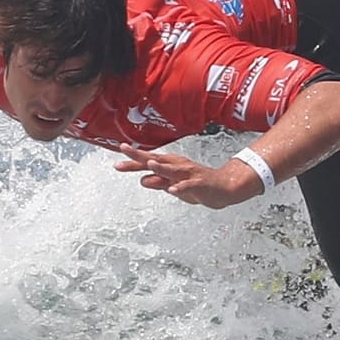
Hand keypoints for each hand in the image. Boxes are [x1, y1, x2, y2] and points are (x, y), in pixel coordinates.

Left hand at [113, 144, 263, 208]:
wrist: (223, 188)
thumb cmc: (197, 185)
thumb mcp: (173, 185)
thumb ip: (158, 182)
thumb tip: (142, 180)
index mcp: (170, 166)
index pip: (147, 162)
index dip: (132, 162)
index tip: (116, 162)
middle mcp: (178, 166)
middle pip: (156, 159)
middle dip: (140, 155)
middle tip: (124, 149)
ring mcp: (189, 174)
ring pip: (172, 170)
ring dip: (161, 167)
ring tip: (149, 165)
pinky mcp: (200, 183)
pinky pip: (189, 185)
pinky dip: (181, 187)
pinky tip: (172, 190)